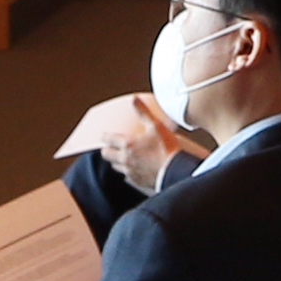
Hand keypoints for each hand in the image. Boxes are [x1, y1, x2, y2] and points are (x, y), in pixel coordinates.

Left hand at [70, 90, 204, 190]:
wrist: (176, 171)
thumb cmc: (167, 148)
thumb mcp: (156, 126)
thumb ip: (143, 112)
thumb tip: (134, 99)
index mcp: (127, 144)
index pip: (107, 139)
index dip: (105, 136)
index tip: (105, 135)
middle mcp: (125, 158)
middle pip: (106, 155)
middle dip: (107, 149)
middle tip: (111, 146)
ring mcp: (130, 171)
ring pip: (115, 166)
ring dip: (117, 160)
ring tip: (124, 156)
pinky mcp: (137, 181)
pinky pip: (126, 176)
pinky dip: (128, 171)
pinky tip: (134, 168)